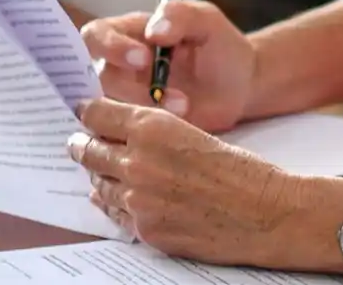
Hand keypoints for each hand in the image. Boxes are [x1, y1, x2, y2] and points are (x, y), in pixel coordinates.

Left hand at [69, 98, 303, 267]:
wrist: (265, 213)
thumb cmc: (239, 169)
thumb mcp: (194, 133)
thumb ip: (155, 135)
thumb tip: (122, 138)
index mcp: (153, 127)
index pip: (97, 114)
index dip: (88, 112)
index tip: (83, 112)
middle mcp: (137, 161)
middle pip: (88, 150)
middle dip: (82, 144)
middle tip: (77, 142)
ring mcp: (138, 200)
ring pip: (98, 183)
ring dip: (99, 175)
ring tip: (98, 171)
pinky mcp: (145, 230)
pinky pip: (115, 215)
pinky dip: (114, 205)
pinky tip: (116, 199)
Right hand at [80, 0, 254, 131]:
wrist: (242, 86)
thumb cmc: (221, 46)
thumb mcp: (207, 20)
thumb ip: (180, 15)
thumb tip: (152, 32)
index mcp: (130, 33)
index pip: (96, 35)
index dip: (109, 47)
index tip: (142, 59)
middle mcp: (121, 66)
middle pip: (98, 77)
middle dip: (127, 88)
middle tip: (158, 92)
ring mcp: (128, 98)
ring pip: (109, 108)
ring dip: (145, 108)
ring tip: (184, 105)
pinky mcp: (139, 124)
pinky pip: (125, 131)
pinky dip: (146, 129)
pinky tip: (177, 122)